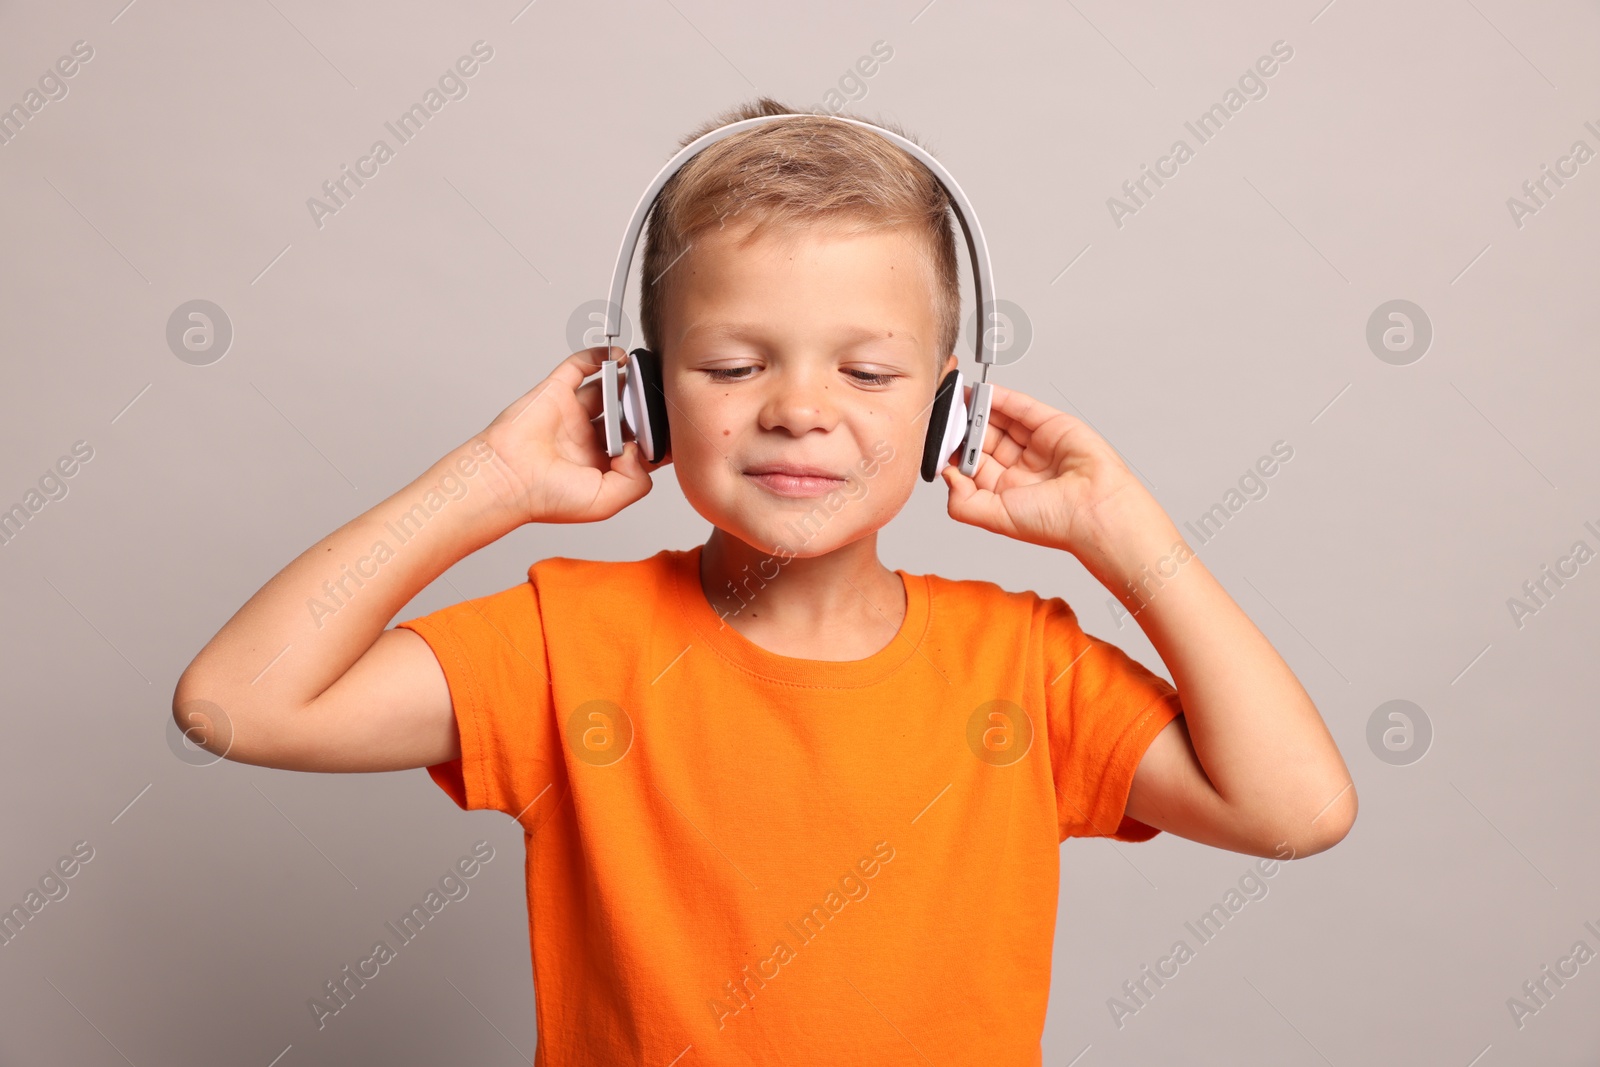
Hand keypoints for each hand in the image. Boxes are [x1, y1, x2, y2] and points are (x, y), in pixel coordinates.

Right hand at [477, 347, 669, 525]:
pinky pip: (580, 367)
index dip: (657, 437)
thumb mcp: (606, 502)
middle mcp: (588, 439)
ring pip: (608, 390)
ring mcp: (572, 414)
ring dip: (627, 382)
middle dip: (644, 408)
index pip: (638, 445)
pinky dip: (599, 358)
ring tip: (645, 376)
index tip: (674, 429)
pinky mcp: (556, 392)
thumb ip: (637, 480)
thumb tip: (642, 448)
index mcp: (601, 466)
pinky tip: (619, 357)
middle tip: (659, 400)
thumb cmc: (545, 497)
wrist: (506, 479)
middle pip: (626, 414)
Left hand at [940, 382, 1165, 556]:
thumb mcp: (995, 518)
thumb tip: (946, 475)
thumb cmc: (1056, 523)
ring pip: (1001, 421)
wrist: (1096, 511)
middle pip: (984, 440)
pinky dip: (1001, 398)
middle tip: (945, 413)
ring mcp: (1037, 446)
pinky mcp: (1053, 426)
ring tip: (958, 398)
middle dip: (964, 427)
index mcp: (1005, 492)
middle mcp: (1021, 468)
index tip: (937, 438)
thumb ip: (963, 502)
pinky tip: (981, 392)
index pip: (971, 465)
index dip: (954, 451)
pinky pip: (1022, 408)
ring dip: (979, 409)